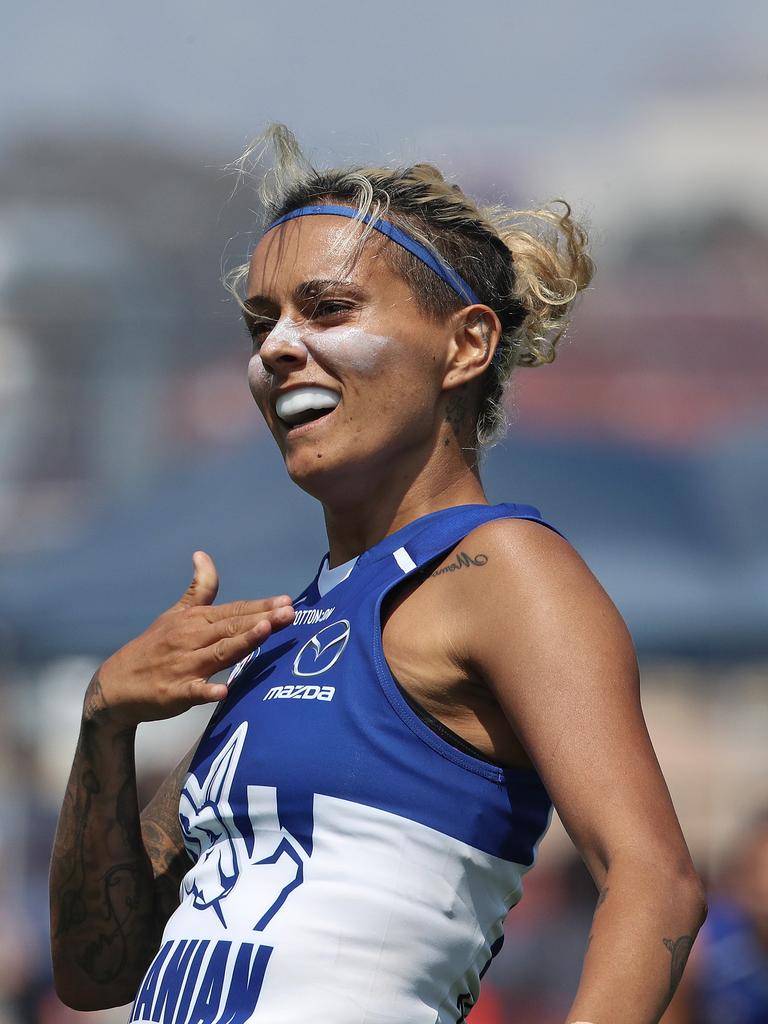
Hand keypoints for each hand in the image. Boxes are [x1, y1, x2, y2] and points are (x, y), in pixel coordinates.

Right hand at [85, 551, 293, 728]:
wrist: (116, 684)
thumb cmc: (154, 646)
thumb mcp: (174, 614)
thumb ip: (198, 588)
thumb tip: (202, 554)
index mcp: (195, 621)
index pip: (234, 611)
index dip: (261, 606)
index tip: (288, 601)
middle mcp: (191, 639)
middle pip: (232, 628)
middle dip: (262, 620)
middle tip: (289, 613)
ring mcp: (183, 666)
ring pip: (218, 653)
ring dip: (242, 642)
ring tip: (265, 631)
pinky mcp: (173, 693)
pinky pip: (193, 691)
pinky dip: (207, 691)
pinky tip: (224, 691)